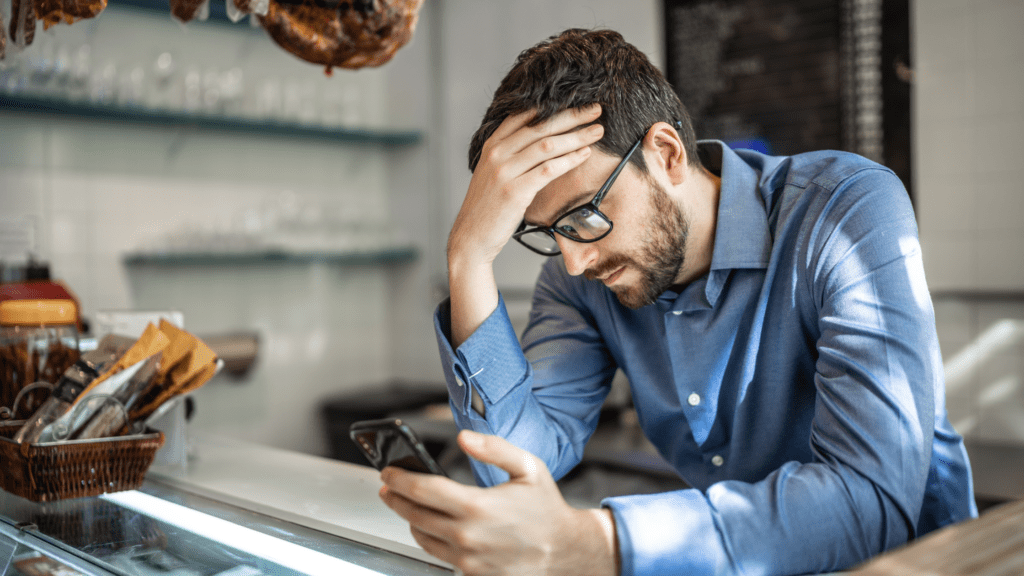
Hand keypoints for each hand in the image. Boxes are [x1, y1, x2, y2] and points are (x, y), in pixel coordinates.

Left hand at [379, 430, 618, 575]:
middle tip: (388, 487)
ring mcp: (467, 560)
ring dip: (410, 519)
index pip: (422, 490)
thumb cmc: (546, 510)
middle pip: (414, 515)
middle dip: (395, 498)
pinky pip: (439, 556)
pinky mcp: (471, 575)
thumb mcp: (528, 467)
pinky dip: (431, 539)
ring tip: (409, 505)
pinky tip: (433, 527)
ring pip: (422, 537)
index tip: (388, 471)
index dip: (399, 478)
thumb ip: (494, 448)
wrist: (564, 553)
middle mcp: (467, 536)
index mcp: (477, 506)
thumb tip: (463, 437)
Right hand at [447, 104, 604, 266]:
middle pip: (540, 126)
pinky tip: (585, 154)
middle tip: (596, 110)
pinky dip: (570, 160)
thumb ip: (510, 154)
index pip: (524, 115)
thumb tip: (541, 141)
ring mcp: (504, 172)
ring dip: (576, 136)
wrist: (471, 237)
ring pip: (547, 145)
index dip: (553, 106)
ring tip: (597, 131)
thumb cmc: (488, 208)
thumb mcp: (492, 173)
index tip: (577, 101)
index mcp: (491, 145)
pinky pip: (548, 170)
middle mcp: (497, 154)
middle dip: (572, 116)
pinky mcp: (514, 191)